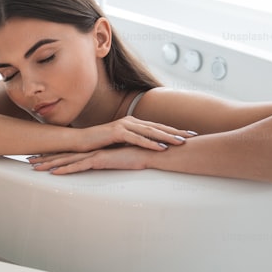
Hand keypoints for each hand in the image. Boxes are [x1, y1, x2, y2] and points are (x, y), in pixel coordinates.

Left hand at [29, 144, 158, 173]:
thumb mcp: (120, 159)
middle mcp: (91, 151)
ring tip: (32, 167)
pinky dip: (65, 169)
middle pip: (63, 155)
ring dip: (48, 164)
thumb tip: (107, 165)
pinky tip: (53, 173)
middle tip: (28, 160)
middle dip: (44, 158)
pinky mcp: (100, 159)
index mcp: (94, 151)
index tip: (41, 157)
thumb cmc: (139, 154)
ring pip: (66, 160)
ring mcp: (94, 154)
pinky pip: (79, 166)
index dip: (55, 155)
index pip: (70, 154)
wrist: (150, 150)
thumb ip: (113, 161)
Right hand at [73, 116, 195, 152]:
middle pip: (158, 127)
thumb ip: (133, 143)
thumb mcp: (120, 143)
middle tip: (193, 136)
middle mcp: (131, 121)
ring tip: (181, 142)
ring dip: (167, 137)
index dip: (174, 130)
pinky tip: (161, 148)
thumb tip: (147, 150)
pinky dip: (150, 143)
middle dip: (176, 132)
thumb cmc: (99, 144)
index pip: (158, 127)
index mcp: (133, 123)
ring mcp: (124, 125)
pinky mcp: (117, 133)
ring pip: (150, 131)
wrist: (79, 141)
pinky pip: (137, 139)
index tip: (190, 135)